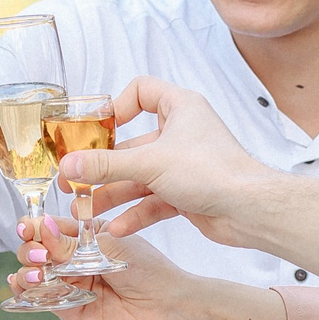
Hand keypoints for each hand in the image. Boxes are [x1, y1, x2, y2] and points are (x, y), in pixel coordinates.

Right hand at [9, 222, 193, 319]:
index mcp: (85, 235)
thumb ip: (71, 243)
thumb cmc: (146, 269)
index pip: (49, 227)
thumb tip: (40, 229)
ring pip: (35, 276)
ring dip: (28, 273)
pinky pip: (44, 301)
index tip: (27, 229)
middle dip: (30, 250)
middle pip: (36, 251)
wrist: (165, 305)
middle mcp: (74, 258)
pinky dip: (30, 295)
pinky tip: (25, 288)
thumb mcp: (107, 246)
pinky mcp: (71, 308)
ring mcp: (71, 283)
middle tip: (40, 255)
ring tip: (38, 275)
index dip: (34, 227)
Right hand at [56, 80, 318, 274]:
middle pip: (131, 144)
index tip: (96, 128)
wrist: (250, 210)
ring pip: (139, 177)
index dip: (117, 107)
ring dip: (112, 194)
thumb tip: (68, 164)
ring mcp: (183, 165)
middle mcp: (181, 133)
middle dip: (102, 166)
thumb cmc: (212, 171)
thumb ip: (106, 165)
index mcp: (179, 107)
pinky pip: (152, 201)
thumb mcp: (150, 164)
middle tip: (72, 180)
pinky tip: (115, 228)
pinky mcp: (186, 193)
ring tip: (84, 210)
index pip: (141, 91)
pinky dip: (135, 213)